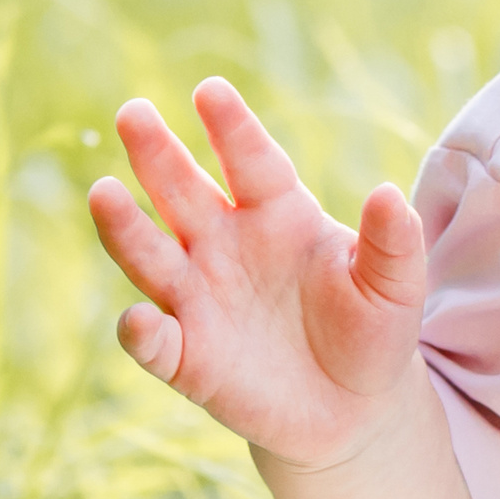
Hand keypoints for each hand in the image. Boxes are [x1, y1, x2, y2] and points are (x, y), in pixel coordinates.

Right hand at [88, 79, 426, 468]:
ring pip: (151, 255)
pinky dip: (143, 332)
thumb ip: (393, 241)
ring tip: (103, 192)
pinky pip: (155, 340)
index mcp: (278, 215)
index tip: (210, 90)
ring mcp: (199, 299)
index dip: (232, 129)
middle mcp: (226, 246)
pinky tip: (142, 320)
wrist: (355, 407)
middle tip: (132, 112)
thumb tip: (387, 193)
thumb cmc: (372, 329)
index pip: (252, 162)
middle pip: (183, 192)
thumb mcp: (396, 285)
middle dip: (157, 154)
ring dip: (125, 227)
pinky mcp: (186, 357)